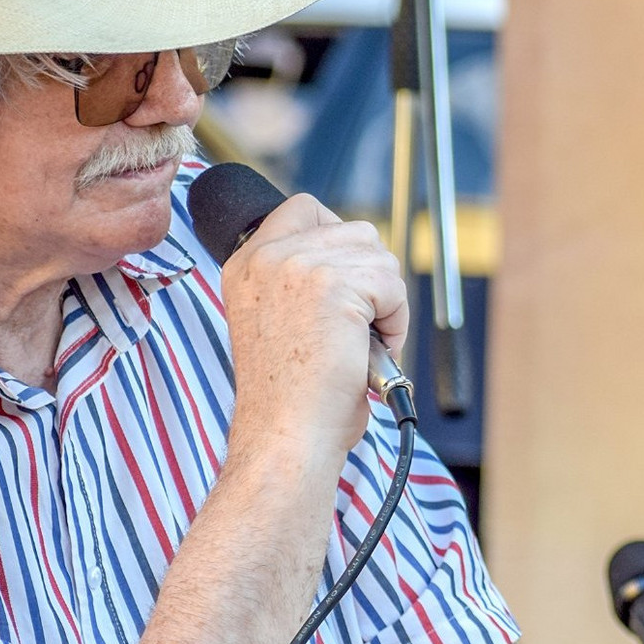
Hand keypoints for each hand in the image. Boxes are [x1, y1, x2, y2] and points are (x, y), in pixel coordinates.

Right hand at [219, 193, 407, 462]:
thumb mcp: (278, 322)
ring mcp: (298, 265)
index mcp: (246, 264)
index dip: (339, 236)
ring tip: (362, 343)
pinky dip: (396, 320)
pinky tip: (371, 350)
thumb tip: (358, 256)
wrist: (286, 435)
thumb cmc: (290, 398)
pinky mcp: (333, 284)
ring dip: (386, 301)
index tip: (349, 282)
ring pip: (379, 255)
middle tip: (360, 327)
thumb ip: (301, 281)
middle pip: (355, 230)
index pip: (304, 208)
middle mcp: (267, 256)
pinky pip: (393, 284)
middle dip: (372, 277)